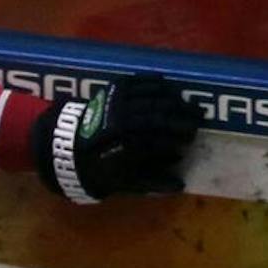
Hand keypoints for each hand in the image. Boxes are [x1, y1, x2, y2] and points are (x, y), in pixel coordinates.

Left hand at [37, 72, 200, 200]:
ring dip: (176, 100)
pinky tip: (169, 89)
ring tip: (187, 106)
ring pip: (154, 96)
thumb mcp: (122, 182)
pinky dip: (157, 83)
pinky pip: (141, 81)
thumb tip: (180, 186)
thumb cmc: (99, 167)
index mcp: (125, 146)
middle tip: (198, 120)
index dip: (178, 138)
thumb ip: (152, 184)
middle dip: (183, 117)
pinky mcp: (114, 89)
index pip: (161, 139)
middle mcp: (123, 121)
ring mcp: (118, 102)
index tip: (190, 140)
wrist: (68, 147)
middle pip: (161, 115)